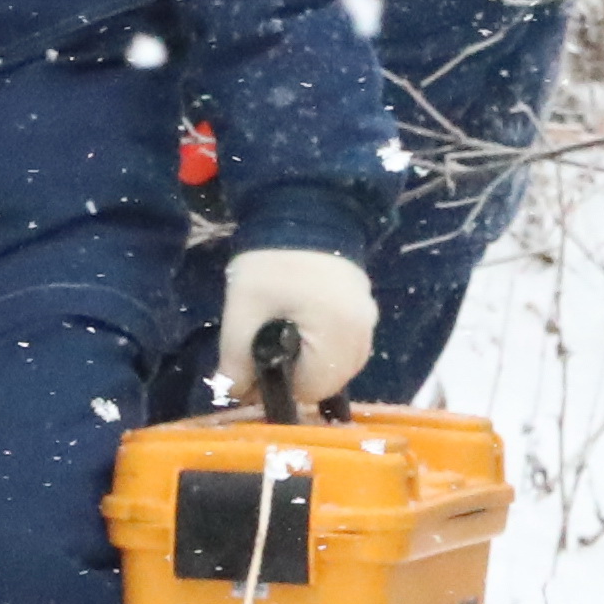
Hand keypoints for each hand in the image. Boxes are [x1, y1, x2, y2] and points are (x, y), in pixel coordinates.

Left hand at [217, 248, 379, 407]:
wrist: (304, 208)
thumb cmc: (271, 261)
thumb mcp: (242, 310)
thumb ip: (235, 360)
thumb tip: (234, 395)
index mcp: (337, 332)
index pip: (312, 390)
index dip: (281, 387)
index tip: (258, 369)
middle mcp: (363, 331)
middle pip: (331, 381)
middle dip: (298, 376)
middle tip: (270, 351)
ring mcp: (369, 319)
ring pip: (341, 366)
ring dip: (313, 363)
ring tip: (287, 336)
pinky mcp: (366, 308)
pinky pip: (348, 346)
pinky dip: (326, 347)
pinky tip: (304, 327)